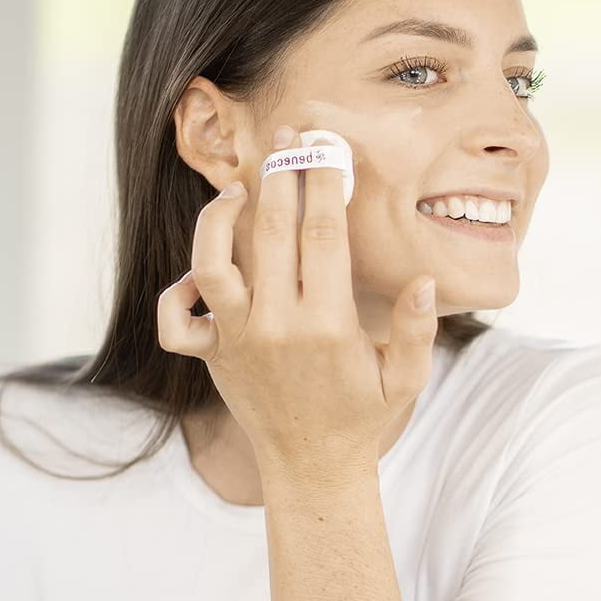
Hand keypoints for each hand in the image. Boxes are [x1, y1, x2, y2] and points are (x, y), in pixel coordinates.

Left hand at [157, 124, 438, 474]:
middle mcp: (277, 326)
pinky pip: (177, 316)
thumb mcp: (405, 379)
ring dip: (221, 217)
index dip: (324, 182)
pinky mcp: (214, 354)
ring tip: (237, 189)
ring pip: (213, 261)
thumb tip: (423, 280)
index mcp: (328, 325)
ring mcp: (238, 339)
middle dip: (281, 174)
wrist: (312, 466)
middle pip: (271, 231)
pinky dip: (179, 286)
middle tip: (289, 135)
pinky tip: (204, 262)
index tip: (327, 146)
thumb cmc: (362, 416)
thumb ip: (416, 330)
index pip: (323, 235)